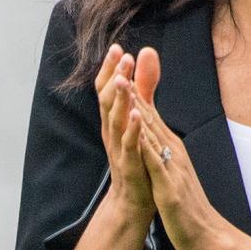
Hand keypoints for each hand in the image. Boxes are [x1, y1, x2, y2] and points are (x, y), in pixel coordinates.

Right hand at [69, 45, 161, 249]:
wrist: (134, 201)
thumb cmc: (137, 158)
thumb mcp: (138, 118)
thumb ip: (143, 88)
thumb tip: (145, 55)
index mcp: (113, 120)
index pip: (106, 90)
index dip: (110, 69)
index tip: (117, 48)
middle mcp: (111, 131)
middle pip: (106, 100)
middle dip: (113, 76)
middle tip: (120, 55)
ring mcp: (118, 148)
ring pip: (114, 120)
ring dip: (118, 99)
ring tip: (123, 80)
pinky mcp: (130, 164)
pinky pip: (129, 145)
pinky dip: (132, 129)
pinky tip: (138, 114)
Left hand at [131, 47, 250, 249]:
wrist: (206, 234)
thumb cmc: (185, 199)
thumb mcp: (170, 166)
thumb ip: (160, 143)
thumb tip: (151, 123)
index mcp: (169, 145)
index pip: (148, 110)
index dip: (134, 84)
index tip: (122, 58)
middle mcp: (172, 150)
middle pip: (149, 112)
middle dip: (134, 83)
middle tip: (122, 55)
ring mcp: (171, 167)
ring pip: (151, 131)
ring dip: (137, 105)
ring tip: (123, 80)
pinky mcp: (169, 187)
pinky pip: (156, 163)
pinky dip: (146, 144)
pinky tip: (136, 131)